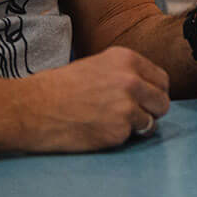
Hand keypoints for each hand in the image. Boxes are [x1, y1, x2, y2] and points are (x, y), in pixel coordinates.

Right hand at [24, 46, 170, 151]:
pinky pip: (132, 137)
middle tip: (131, 115)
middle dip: (151, 111)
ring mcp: (127, 106)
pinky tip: (98, 130)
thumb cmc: (60, 87)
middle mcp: (131, 80)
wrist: (33, 107)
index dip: (153, 92)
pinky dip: (119, 137)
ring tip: (111, 122)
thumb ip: (125, 74)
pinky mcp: (119, 130)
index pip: (162, 79)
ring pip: (151, 121)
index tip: (143, 100)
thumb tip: (149, 90)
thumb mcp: (97, 66)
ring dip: (136, 126)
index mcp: (127, 59)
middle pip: (162, 102)